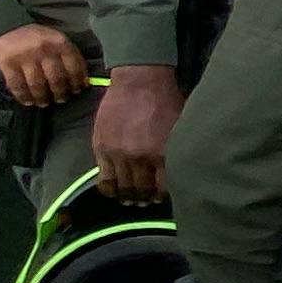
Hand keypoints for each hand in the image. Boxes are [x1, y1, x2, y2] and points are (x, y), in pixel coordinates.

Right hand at [0, 23, 89, 107]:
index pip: (74, 66)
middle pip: (57, 79)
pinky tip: (27, 101)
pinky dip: (24, 96)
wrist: (3, 28)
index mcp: (59, 42)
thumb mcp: (54, 39)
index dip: (77, 81)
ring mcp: (25, 56)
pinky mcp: (7, 63)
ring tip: (44, 102)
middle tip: (61, 99)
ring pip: (38, 85)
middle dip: (61, 93)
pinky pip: (18, 86)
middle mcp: (44, 49)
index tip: (77, 90)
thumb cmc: (33, 37)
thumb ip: (66, 55)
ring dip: (42, 98)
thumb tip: (82, 79)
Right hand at [91, 62, 184, 202]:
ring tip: (130, 200)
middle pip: (141, 192)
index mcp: (163, 154)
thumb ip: (177, 152)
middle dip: (145, 200)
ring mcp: (118, 155)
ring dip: (127, 198)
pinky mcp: (101, 149)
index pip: (163, 189)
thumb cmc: (166, 102)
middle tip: (146, 202)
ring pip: (122, 189)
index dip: (163, 197)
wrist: (140, 80)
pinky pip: (103, 179)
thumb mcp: (180, 129)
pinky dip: (109, 189)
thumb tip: (180, 173)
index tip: (162, 198)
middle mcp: (140, 158)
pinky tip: (114, 190)